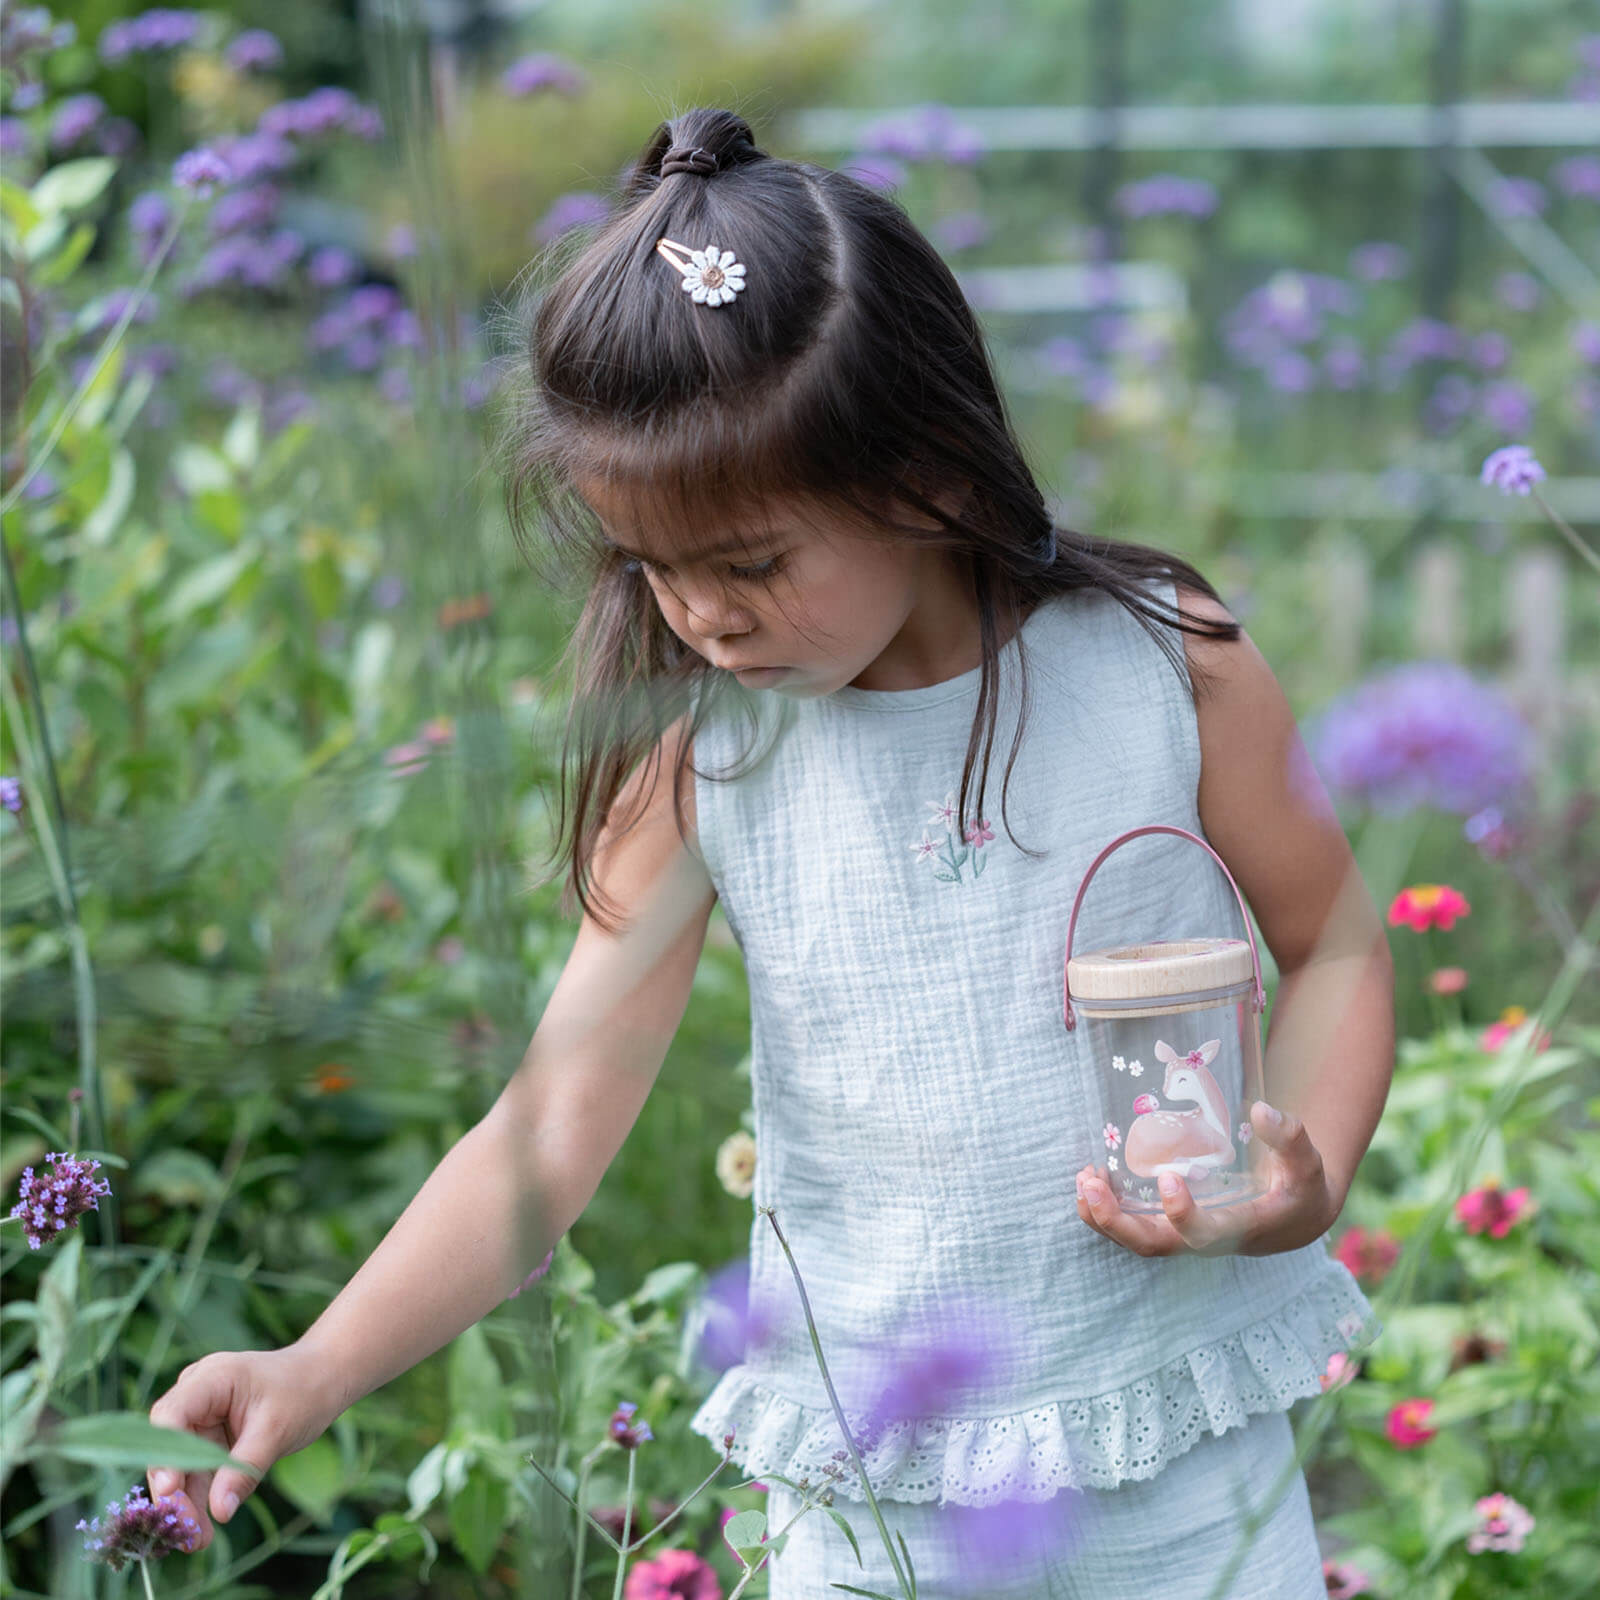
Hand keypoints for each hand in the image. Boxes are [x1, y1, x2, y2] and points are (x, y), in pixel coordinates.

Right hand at [145, 1343, 345, 1551]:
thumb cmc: (303, 1392)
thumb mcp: (277, 1430)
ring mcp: (201, 1417)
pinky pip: (198, 1471)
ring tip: (196, 1541)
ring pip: (182, 1466)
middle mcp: (197, 1396)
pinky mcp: (209, 1438)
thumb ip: (245, 1469)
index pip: (171, 1415)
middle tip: (185, 1530)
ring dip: (187, 1503)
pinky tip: (203, 1530)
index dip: (165, 1454)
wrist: (323, 1379)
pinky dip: (201, 1498)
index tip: (170, 1491)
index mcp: (210, 1379)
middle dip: (175, 1491)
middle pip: (170, 1447)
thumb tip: (219, 1512)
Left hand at [1074, 1101, 1338, 1258]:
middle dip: (1117, 1222)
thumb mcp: (1307, 1162)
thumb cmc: (1299, 1186)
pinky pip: (1133, 1227)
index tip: (1166, 1178)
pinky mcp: (1172, 1226)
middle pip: (1154, 1245)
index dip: (1182, 1214)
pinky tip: (1089, 1181)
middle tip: (1091, 1185)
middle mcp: (1206, 1240)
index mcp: (1240, 1228)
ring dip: (1103, 1216)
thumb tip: (1262, 1110)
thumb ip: (1290, 1137)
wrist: (1293, 1217)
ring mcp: (1185, 1236)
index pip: (1204, 1234)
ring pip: (1136, 1239)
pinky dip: (1106, 1212)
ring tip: (1083, 1178)